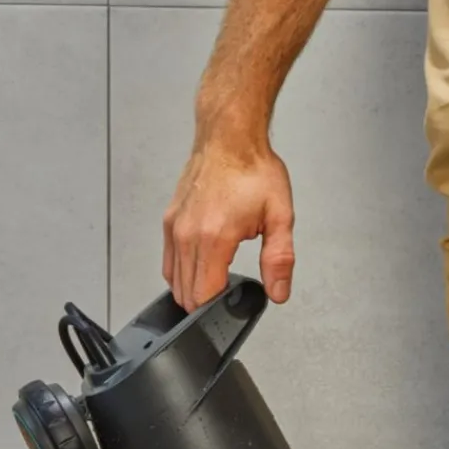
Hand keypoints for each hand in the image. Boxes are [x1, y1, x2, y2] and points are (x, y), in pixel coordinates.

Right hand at [162, 140, 295, 311]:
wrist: (229, 138)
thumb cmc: (252, 169)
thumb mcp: (280, 215)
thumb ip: (279, 259)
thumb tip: (278, 291)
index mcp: (214, 237)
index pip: (204, 296)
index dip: (218, 310)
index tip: (232, 305)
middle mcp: (188, 235)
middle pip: (187, 295)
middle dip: (206, 304)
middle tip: (228, 296)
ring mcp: (175, 229)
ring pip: (174, 283)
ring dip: (193, 290)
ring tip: (216, 281)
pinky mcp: (169, 223)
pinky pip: (168, 264)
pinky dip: (181, 274)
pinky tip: (200, 268)